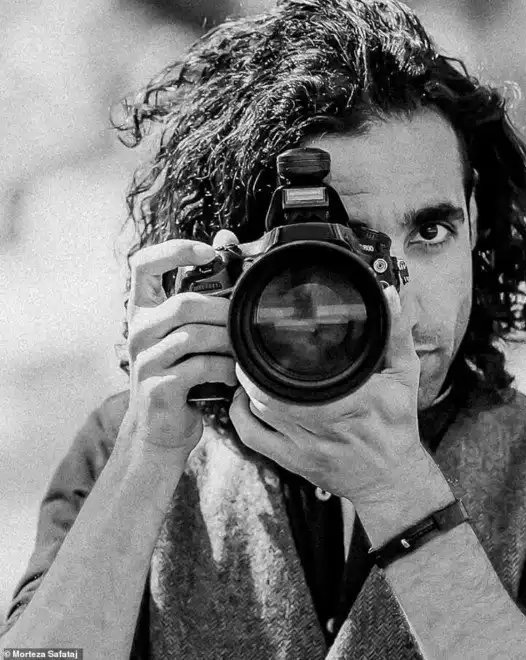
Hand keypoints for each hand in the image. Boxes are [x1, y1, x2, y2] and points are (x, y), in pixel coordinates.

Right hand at [120, 238, 237, 456]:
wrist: (163, 428)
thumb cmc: (183, 371)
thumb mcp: (188, 329)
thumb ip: (204, 290)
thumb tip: (226, 238)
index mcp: (143, 309)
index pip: (143, 264)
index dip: (175, 250)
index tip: (210, 252)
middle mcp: (137, 330)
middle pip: (183, 303)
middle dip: (224, 311)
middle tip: (246, 321)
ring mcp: (144, 360)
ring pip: (194, 335)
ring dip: (228, 341)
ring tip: (242, 351)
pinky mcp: (158, 387)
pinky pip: (200, 366)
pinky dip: (225, 368)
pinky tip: (234, 375)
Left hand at [228, 286, 449, 520]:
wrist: (393, 479)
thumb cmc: (397, 426)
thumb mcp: (405, 376)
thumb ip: (396, 335)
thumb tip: (390, 296)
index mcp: (354, 401)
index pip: (302, 379)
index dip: (275, 357)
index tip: (267, 334)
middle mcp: (326, 424)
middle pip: (270, 393)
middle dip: (253, 369)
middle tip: (250, 349)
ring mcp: (306, 446)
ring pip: (259, 412)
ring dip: (246, 388)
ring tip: (248, 369)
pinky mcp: (294, 462)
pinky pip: (254, 440)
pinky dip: (240, 417)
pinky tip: (242, 401)